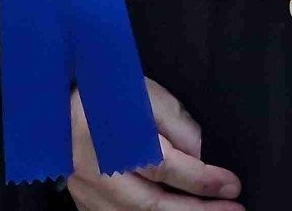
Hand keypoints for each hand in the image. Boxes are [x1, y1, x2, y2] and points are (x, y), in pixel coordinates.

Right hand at [68, 78, 241, 209]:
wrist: (57, 102)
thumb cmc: (105, 92)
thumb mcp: (145, 95)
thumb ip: (177, 127)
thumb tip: (205, 159)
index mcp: (108, 134)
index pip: (162, 166)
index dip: (200, 179)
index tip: (231, 184)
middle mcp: (93, 170)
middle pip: (152, 204)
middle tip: (234, 209)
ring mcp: (86, 192)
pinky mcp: (86, 204)